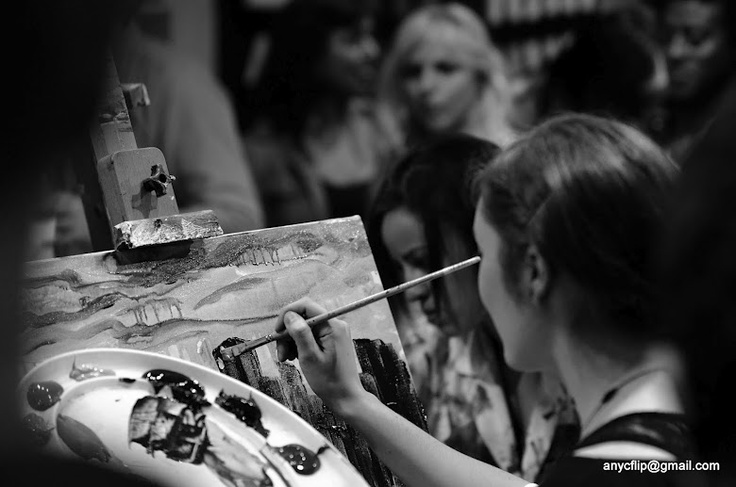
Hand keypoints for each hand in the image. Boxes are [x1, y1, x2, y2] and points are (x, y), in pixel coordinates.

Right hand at [274, 298, 364, 412]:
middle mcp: (334, 324)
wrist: (345, 397)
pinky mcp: (330, 340)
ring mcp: (333, 332)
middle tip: (281, 352)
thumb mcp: (310, 357)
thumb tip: (289, 316)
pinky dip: (299, 344)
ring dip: (291, 341)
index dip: (288, 314)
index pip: (306, 305)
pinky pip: (310, 335)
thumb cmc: (330, 381)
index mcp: (332, 326)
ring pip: (304, 327)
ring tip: (287, 358)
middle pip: (303, 317)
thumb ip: (300, 334)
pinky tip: (295, 357)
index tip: (277, 330)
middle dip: (288, 333)